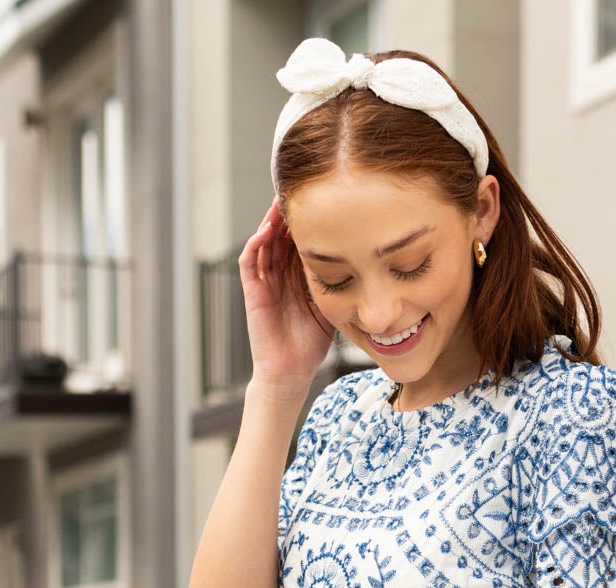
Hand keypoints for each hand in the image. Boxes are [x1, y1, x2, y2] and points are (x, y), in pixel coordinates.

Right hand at [238, 198, 335, 387]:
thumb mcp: (333, 306)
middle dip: (287, 212)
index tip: (320, 198)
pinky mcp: (252, 292)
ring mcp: (264, 281)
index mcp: (296, 276)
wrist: (291, 371)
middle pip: (279, 234)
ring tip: (281, 199)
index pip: (299, 239)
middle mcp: (278, 274)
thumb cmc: (311, 344)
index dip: (307, 219)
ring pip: (264, 241)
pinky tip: (267, 229)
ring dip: (270, 220)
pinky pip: (249, 262)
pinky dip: (256, 244)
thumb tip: (366, 261)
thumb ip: (342, 282)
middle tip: (299, 187)